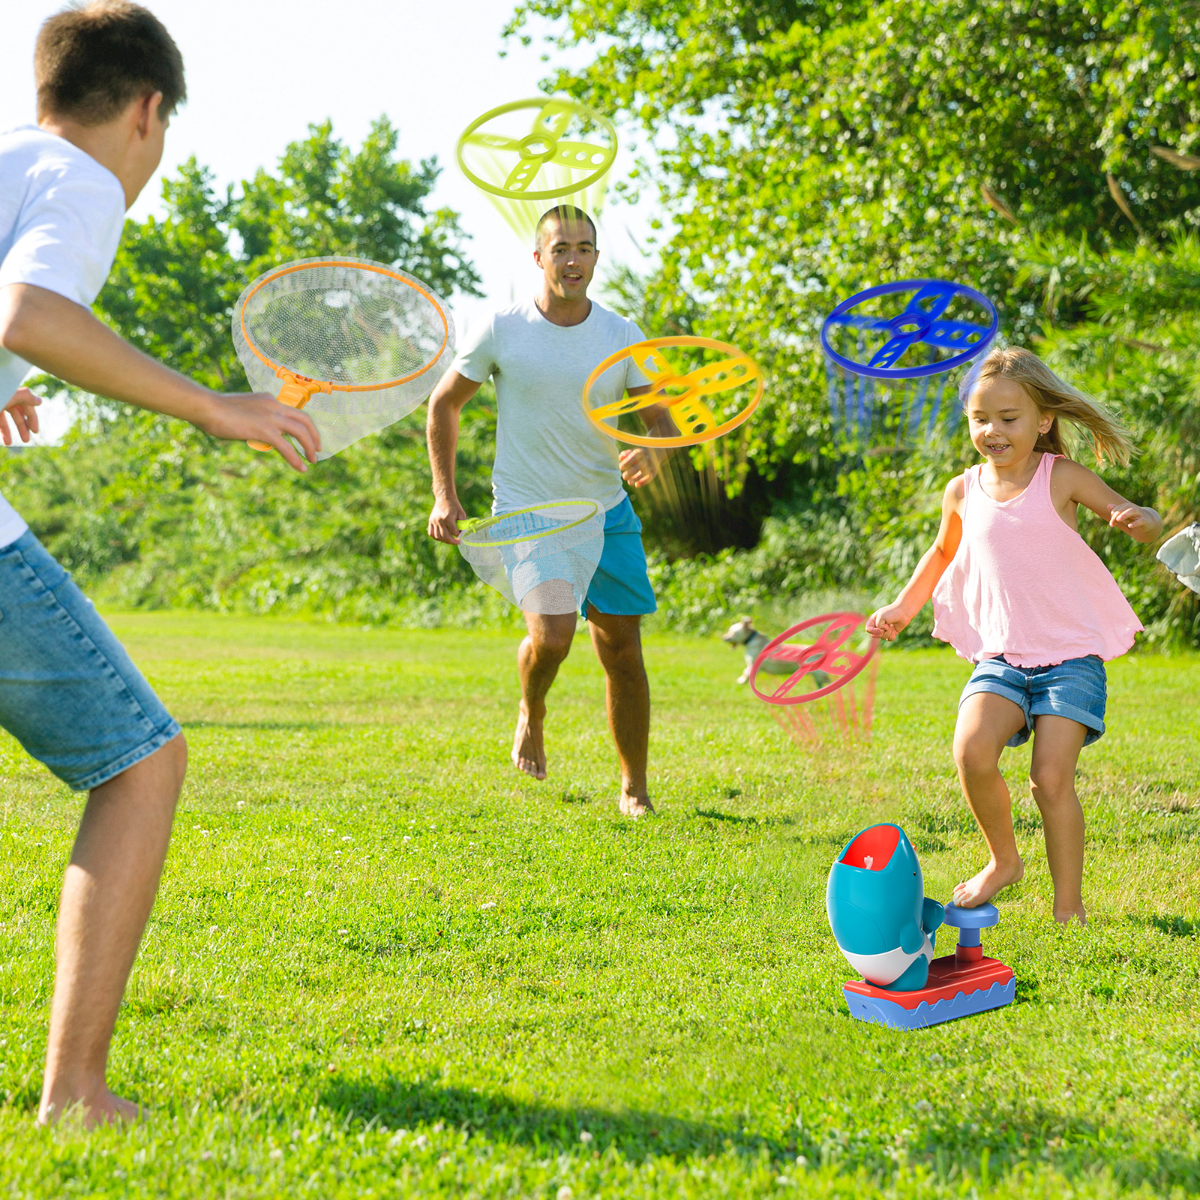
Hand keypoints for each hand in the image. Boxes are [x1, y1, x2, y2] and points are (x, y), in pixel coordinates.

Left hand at [1, 387, 41, 444]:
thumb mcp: (10, 395)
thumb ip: (26, 396)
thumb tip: (39, 401)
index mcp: (10, 393)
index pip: (26, 405)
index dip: (32, 418)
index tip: (35, 432)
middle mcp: (3, 399)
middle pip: (16, 414)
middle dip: (21, 428)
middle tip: (26, 441)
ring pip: (2, 420)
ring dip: (7, 432)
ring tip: (9, 444)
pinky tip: (0, 439)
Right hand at [198, 392, 320, 471]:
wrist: (206, 407)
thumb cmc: (215, 410)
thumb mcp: (241, 411)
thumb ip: (253, 418)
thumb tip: (255, 431)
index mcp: (269, 399)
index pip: (293, 412)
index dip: (303, 425)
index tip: (306, 436)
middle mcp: (274, 405)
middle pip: (304, 420)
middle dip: (314, 436)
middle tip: (317, 450)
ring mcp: (271, 417)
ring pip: (300, 432)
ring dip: (309, 447)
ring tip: (312, 461)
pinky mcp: (264, 430)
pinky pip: (287, 447)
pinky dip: (296, 458)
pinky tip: (301, 468)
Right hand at [428, 494, 466, 543]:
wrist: (444, 498)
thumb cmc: (454, 506)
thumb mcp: (462, 513)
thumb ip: (463, 524)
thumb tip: (463, 533)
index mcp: (448, 518)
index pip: (454, 532)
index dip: (459, 534)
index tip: (462, 534)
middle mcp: (439, 521)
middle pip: (445, 537)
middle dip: (452, 541)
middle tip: (458, 542)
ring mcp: (434, 521)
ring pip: (438, 537)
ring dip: (445, 540)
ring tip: (450, 540)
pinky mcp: (430, 521)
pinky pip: (431, 534)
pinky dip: (436, 537)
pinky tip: (442, 537)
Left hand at [620, 446, 662, 487]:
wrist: (655, 453)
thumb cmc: (638, 454)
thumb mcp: (632, 451)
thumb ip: (625, 454)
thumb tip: (620, 458)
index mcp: (640, 452)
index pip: (634, 457)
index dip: (627, 462)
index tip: (621, 468)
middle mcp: (647, 458)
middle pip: (640, 466)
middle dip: (631, 472)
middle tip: (624, 477)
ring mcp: (651, 465)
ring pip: (645, 472)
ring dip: (637, 478)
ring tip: (629, 482)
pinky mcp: (654, 471)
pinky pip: (650, 477)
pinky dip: (644, 482)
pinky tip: (636, 485)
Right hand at [865, 603, 910, 641]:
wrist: (904, 612)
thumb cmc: (891, 612)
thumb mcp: (881, 617)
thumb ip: (878, 626)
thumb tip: (883, 632)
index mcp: (873, 620)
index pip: (868, 629)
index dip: (873, 631)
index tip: (880, 629)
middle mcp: (878, 626)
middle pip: (874, 635)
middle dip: (881, 633)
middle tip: (887, 627)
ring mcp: (885, 630)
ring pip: (883, 637)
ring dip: (888, 632)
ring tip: (892, 625)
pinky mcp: (892, 633)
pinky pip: (889, 639)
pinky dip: (892, 635)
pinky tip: (894, 629)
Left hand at [1108, 502, 1161, 543]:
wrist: (1148, 524)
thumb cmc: (1133, 519)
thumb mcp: (1124, 516)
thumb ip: (1116, 511)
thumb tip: (1108, 505)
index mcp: (1128, 507)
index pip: (1119, 508)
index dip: (1113, 514)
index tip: (1111, 524)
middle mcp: (1134, 509)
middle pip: (1125, 507)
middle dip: (1117, 514)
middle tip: (1111, 524)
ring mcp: (1140, 514)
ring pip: (1133, 511)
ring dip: (1125, 514)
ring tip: (1118, 519)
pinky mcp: (1145, 521)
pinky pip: (1141, 521)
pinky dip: (1135, 523)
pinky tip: (1129, 526)